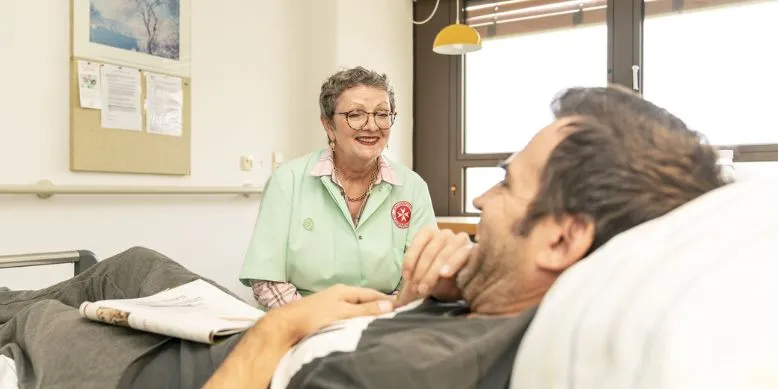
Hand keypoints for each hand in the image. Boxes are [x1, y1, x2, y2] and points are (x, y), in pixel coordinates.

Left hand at [261, 284, 395, 345]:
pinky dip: (357, 323)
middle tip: (395, 317)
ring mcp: (333, 307)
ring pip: (357, 310)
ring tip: (382, 324)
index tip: (403, 306)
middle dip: (379, 307)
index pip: (372, 293)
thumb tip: (389, 305)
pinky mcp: (327, 318)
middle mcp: (340, 296)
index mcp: (345, 290)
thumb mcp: (343, 312)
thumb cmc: (314, 316)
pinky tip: (361, 330)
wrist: (286, 327)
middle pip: (365, 301)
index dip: (387, 299)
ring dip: (368, 316)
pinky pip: (348, 318)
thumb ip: (365, 309)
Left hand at [397, 226, 473, 305]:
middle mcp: (445, 233)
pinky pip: (461, 254)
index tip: (406, 277)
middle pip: (430, 250)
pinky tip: (444, 275)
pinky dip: (451, 264)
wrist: (462, 286)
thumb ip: (413, 278)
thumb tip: (399, 298)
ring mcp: (460, 240)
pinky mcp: (473, 250)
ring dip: (432, 272)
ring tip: (426, 288)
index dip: (411, 258)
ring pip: (444, 254)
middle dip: (421, 270)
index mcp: (431, 233)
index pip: (420, 239)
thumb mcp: (423, 277)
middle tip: (416, 289)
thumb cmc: (439, 279)